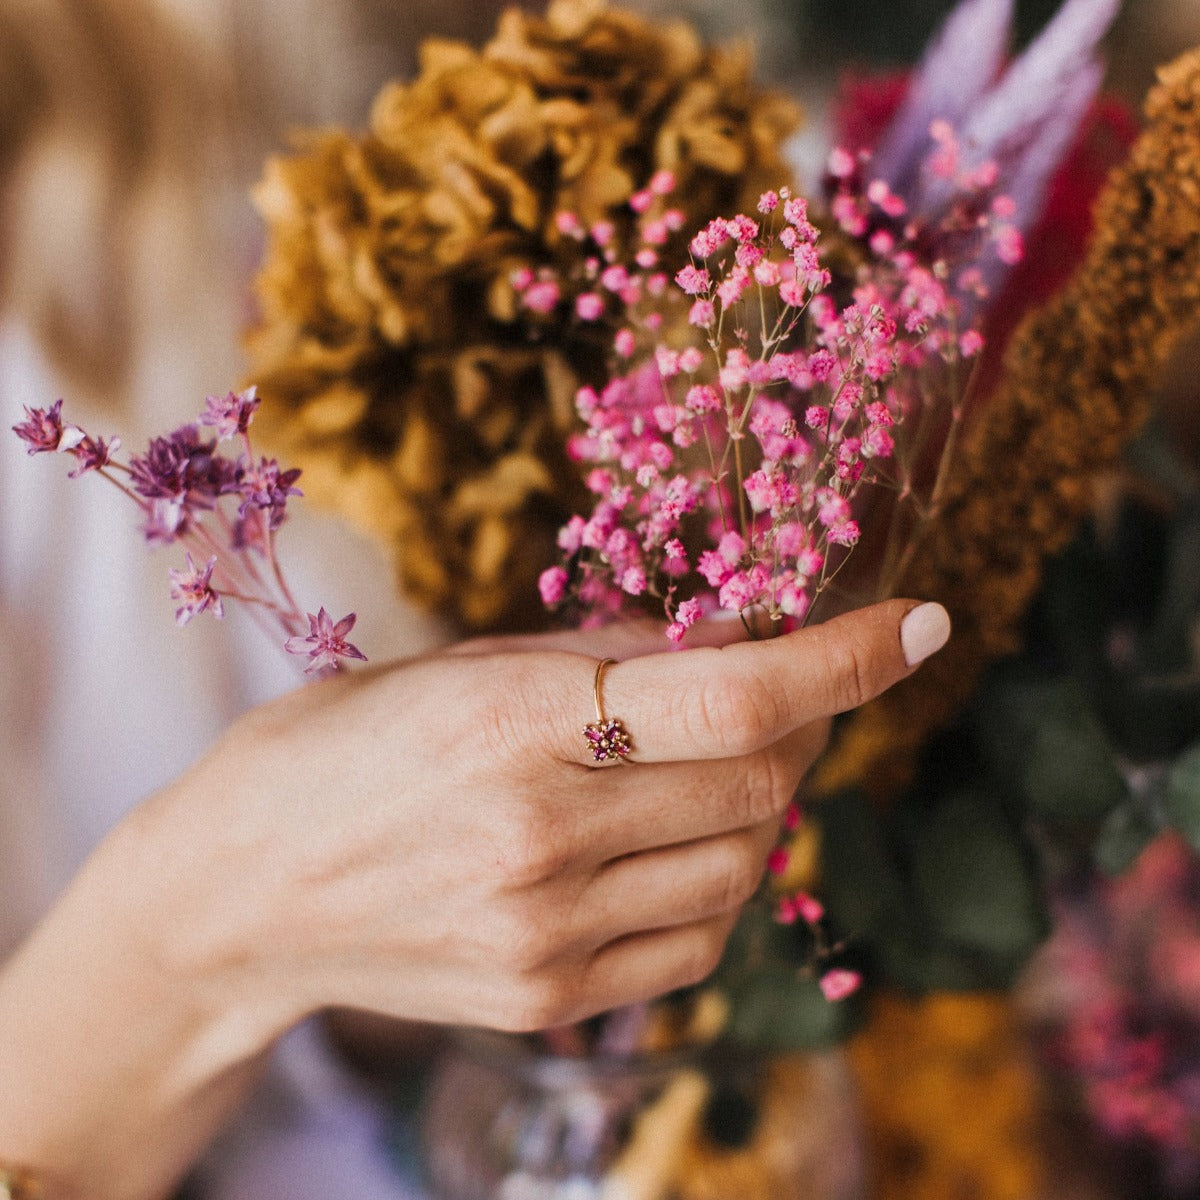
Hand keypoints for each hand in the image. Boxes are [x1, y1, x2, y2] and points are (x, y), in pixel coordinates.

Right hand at [0, 598, 947, 1198]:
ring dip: (763, 799)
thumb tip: (733, 635)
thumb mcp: (457, 663)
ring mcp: (547, 933)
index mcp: (511, 720)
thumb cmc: (335, 748)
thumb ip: (603, 654)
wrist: (237, 897)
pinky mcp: (549, 997)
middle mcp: (539, 835)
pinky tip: (671, 842)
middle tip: (781, 688)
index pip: (735, 695)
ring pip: (747, 862)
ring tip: (705, 765)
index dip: (845, 656)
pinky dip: (718, 877)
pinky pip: (700, 940)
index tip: (913, 622)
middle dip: (804, 721)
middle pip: (762, 779)